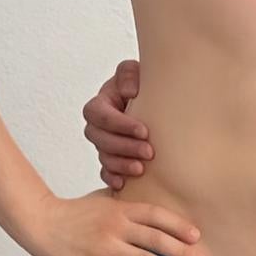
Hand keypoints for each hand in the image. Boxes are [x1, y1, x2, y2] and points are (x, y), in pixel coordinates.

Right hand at [25, 190, 205, 255]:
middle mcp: (117, 226)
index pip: (156, 216)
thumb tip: (147, 201)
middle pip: (157, 240)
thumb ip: (124, 200)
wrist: (42, 224)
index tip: (197, 236)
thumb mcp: (101, 199)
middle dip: (183, 252)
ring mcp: (108, 246)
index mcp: (120, 208)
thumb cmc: (74, 213)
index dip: (178, 225)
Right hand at [83, 59, 149, 189]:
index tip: (144, 130)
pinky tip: (123, 184)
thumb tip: (130, 92)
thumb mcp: (136, 72)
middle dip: (124, 147)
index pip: (99, 114)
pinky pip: (104, 172)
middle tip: (149, 152)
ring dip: (121, 164)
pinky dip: (112, 178)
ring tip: (141, 169)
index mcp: (100, 104)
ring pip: (103, 157)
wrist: (157, 104)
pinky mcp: (111, 160)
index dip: (119, 124)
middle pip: (99, 139)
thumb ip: (128, 74)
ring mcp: (103, 144)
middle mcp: (98, 126)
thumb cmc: (145, 87)